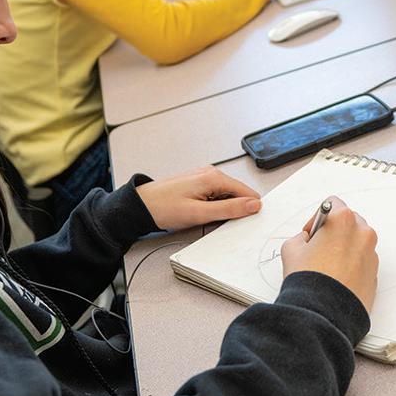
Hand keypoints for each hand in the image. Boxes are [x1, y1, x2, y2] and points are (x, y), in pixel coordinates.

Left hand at [136, 166, 262, 230]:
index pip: (247, 192)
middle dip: (234, 210)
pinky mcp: (199, 184)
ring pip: (227, 196)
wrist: (142, 205)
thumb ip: (229, 209)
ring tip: (204, 217)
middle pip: (238, 194)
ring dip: (222, 209)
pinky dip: (214, 207)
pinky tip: (201, 213)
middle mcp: (211, 173)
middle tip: (217, 222)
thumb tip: (253, 205)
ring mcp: (204, 178)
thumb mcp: (199, 213)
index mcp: (214, 177)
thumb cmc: (164, 207)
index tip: (246, 222)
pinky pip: (216, 196)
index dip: (249, 209)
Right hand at [281, 196, 378, 311]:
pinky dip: (352, 264)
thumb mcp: (291, 249)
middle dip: (334, 231)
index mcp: (343, 220)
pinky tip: (337, 277)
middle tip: (318, 249)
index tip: (312, 233)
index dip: (317, 218)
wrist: (323, 313)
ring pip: (357, 242)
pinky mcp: (375, 273)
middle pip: (348, 221)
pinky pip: (362, 261)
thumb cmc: (309, 280)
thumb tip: (307, 241)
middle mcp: (362, 233)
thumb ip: (301, 237)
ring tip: (327, 266)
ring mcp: (371, 254)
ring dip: (344, 247)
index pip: (332, 203)